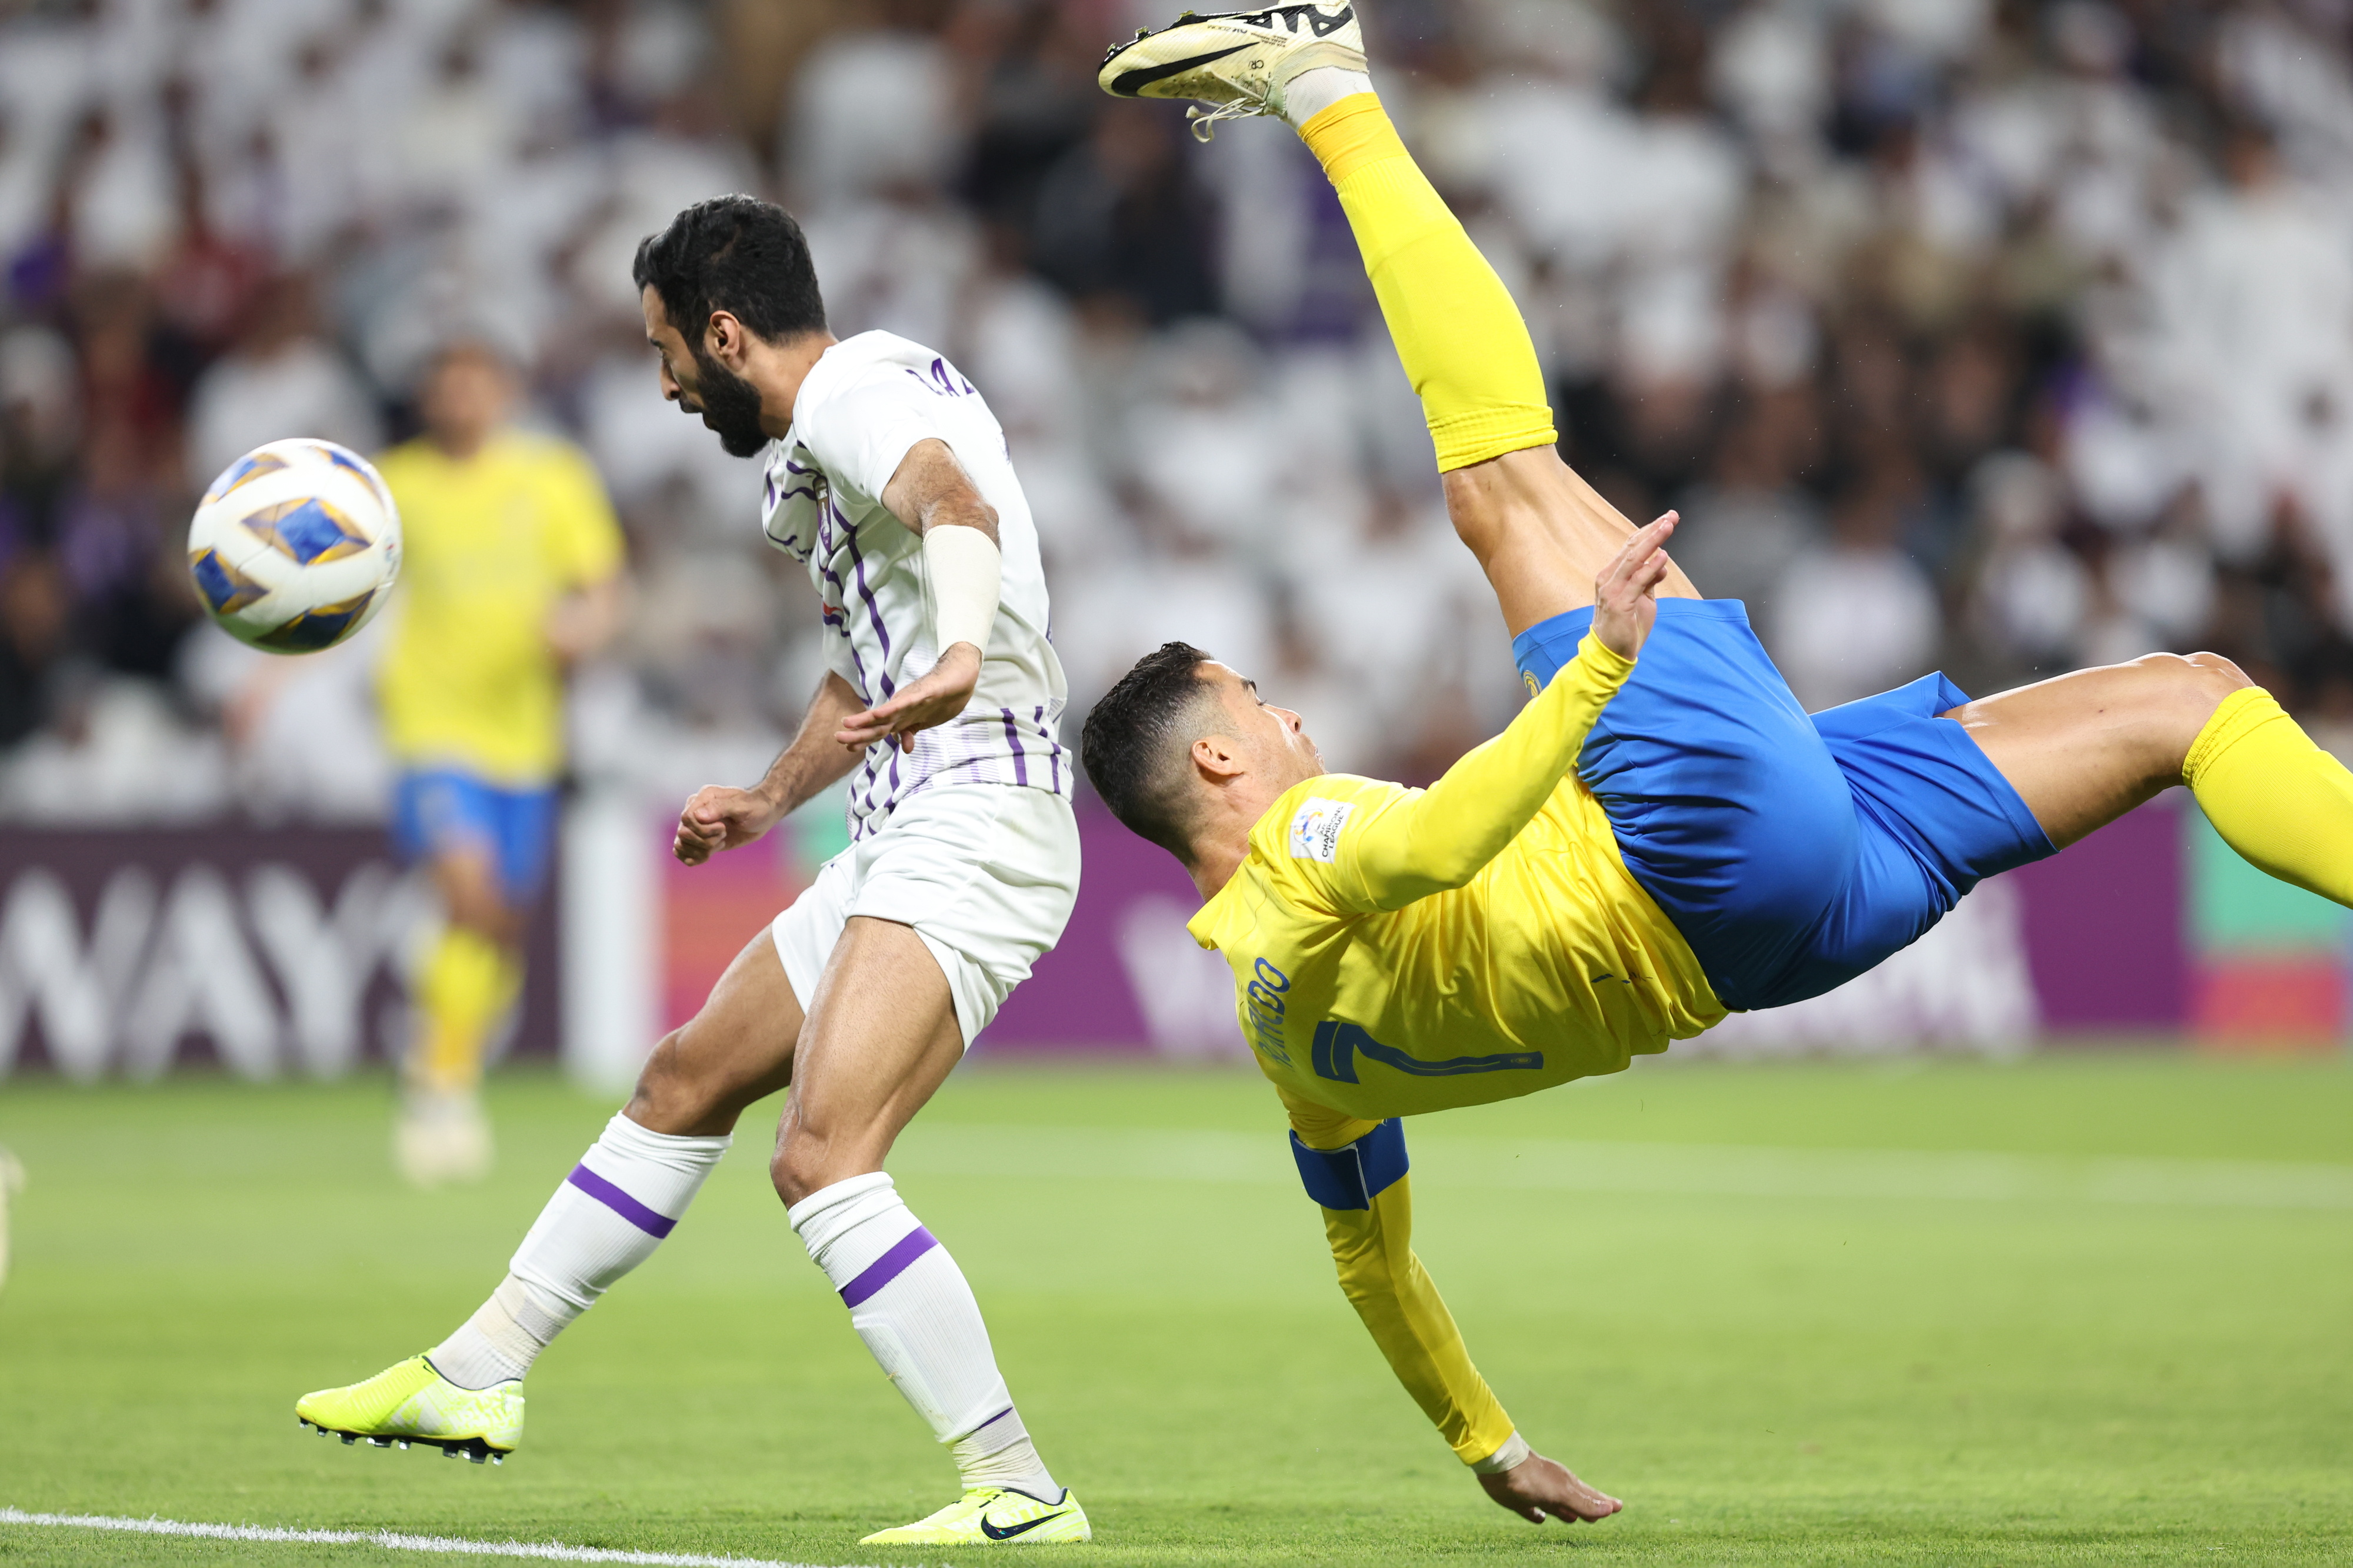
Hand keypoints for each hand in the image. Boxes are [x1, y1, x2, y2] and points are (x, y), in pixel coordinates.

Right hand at [673, 784, 783, 866]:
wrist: (764, 815)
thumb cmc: (756, 807)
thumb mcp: (742, 806)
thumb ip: (720, 808)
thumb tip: (698, 816)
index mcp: (703, 798)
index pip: (687, 818)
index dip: (703, 829)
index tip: (723, 828)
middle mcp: (695, 811)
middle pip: (683, 833)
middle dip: (705, 840)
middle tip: (723, 835)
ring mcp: (696, 826)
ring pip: (681, 845)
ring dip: (701, 850)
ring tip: (719, 843)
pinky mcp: (700, 840)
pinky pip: (683, 853)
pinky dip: (694, 858)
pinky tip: (709, 855)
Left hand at [834, 642, 980, 752]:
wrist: (958, 679)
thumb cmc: (939, 699)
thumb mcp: (923, 722)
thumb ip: (911, 732)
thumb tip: (905, 749)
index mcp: (901, 717)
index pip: (879, 731)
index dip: (864, 739)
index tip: (848, 748)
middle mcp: (901, 709)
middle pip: (877, 724)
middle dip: (858, 733)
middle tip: (838, 738)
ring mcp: (911, 702)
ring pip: (886, 713)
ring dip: (867, 720)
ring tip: (848, 724)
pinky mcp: (923, 694)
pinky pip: (905, 704)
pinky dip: (892, 710)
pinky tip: (878, 715)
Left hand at [1477, 1450, 1622, 1525]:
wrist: (1500, 1466)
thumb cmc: (1534, 1478)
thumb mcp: (1563, 1493)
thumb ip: (1584, 1503)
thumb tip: (1611, 1510)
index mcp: (1568, 1485)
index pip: (1592, 1496)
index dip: (1604, 1503)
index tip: (1618, 1506)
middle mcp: (1555, 1489)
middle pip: (1576, 1501)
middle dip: (1589, 1508)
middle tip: (1602, 1513)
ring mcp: (1537, 1493)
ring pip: (1557, 1506)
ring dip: (1565, 1513)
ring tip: (1573, 1519)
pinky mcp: (1519, 1500)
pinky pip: (1532, 1511)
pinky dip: (1537, 1516)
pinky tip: (1539, 1518)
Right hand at [1591, 511, 1677, 661]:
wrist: (1611, 654)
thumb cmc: (1626, 626)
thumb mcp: (1642, 599)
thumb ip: (1649, 580)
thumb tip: (1661, 563)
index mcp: (1612, 574)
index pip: (1631, 546)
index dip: (1649, 531)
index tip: (1667, 518)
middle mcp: (1609, 578)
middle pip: (1632, 547)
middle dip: (1653, 530)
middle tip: (1672, 516)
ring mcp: (1612, 590)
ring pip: (1634, 559)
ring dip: (1652, 541)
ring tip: (1668, 526)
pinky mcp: (1619, 604)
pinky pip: (1637, 581)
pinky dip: (1649, 567)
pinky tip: (1662, 556)